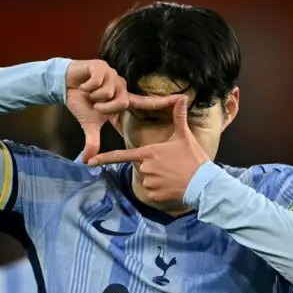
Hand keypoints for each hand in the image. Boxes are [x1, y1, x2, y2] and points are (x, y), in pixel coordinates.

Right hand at [66, 60, 177, 162]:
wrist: (65, 86)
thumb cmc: (81, 103)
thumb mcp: (89, 124)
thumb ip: (93, 141)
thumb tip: (86, 160)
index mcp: (123, 98)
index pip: (146, 102)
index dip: (163, 101)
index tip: (182, 98)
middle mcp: (122, 85)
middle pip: (121, 102)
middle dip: (104, 107)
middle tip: (94, 105)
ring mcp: (113, 74)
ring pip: (109, 92)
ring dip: (95, 96)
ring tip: (89, 93)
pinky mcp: (101, 66)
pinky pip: (98, 81)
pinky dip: (87, 86)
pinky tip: (84, 84)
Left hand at [87, 96, 210, 203]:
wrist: (203, 183)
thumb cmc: (193, 158)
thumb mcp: (185, 136)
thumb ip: (179, 117)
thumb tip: (182, 97)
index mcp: (148, 152)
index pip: (121, 155)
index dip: (104, 158)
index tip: (89, 162)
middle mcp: (145, 168)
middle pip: (142, 167)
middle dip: (154, 166)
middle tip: (171, 165)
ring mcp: (149, 183)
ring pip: (148, 180)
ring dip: (158, 178)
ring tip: (174, 175)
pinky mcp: (154, 195)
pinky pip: (153, 192)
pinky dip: (161, 190)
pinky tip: (173, 185)